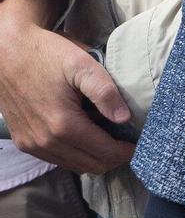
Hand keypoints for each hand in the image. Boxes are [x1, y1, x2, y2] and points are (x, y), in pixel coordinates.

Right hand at [0, 0, 135, 173]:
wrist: (5, 51)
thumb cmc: (45, 54)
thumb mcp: (82, 65)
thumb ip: (105, 93)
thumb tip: (124, 119)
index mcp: (63, 125)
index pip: (106, 154)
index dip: (127, 151)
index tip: (139, 140)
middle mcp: (45, 142)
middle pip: (92, 166)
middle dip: (114, 157)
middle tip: (127, 141)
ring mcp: (32, 144)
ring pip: (75, 166)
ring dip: (95, 157)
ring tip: (109, 137)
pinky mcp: (23, 141)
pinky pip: (57, 159)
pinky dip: (75, 154)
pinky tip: (85, 135)